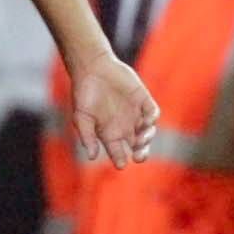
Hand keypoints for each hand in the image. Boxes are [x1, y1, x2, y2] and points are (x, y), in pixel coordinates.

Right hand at [70, 53, 158, 168]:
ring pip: (147, 131)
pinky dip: (152, 118)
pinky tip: (147, 121)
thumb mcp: (81, 118)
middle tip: (138, 157)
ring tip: (141, 140)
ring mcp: (135, 113)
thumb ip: (87, 137)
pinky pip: (153, 112)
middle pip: (137, 146)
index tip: (121, 164)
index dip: (120, 159)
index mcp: (108, 133)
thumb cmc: (83, 94)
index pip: (117, 152)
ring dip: (147, 138)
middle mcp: (124, 126)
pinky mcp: (143, 100)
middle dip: (140, 153)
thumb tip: (91, 157)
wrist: (92, 68)